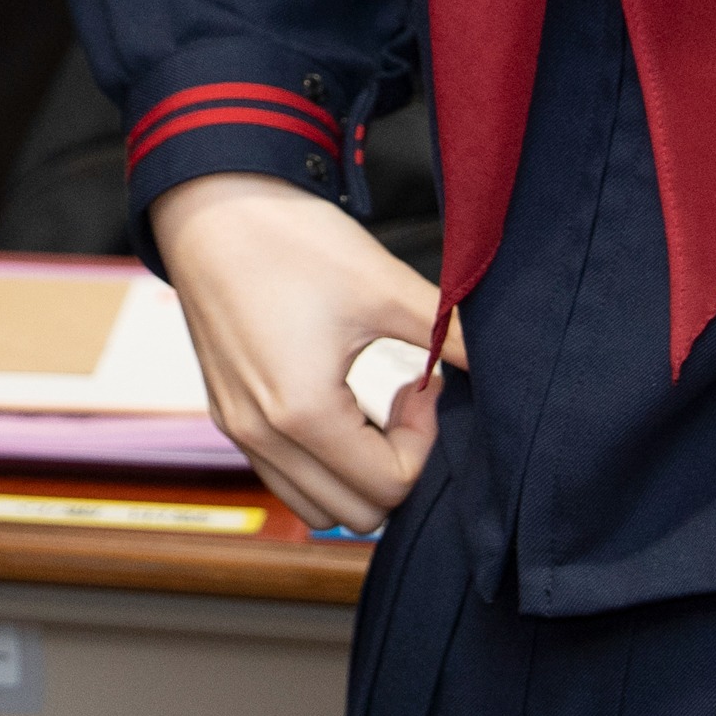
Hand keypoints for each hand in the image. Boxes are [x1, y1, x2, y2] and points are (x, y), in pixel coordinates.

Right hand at [152, 171, 456, 532]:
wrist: (208, 202)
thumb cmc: (290, 239)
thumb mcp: (383, 284)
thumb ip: (449, 333)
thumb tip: (506, 360)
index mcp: (302, 414)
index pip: (389, 485)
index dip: (425, 442)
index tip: (425, 383)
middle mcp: (262, 435)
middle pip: (357, 513)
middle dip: (397, 468)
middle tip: (406, 401)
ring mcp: (238, 428)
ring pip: (316, 506)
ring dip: (356, 476)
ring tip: (372, 412)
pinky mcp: (226, 413)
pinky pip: (282, 476)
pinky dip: (320, 463)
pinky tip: (337, 405)